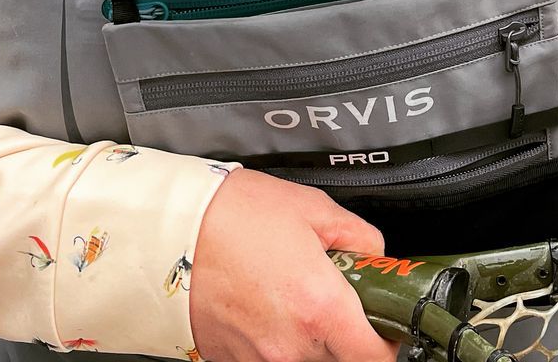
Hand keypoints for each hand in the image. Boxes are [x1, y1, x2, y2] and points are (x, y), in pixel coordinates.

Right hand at [190, 168, 396, 361]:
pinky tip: (267, 305)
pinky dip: (276, 339)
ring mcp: (257, 359)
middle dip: (348, 334)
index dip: (389, 343)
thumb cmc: (234, 215)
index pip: (376, 357)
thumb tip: (375, 255)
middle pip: (341, 359)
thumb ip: (359, 238)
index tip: (389, 326)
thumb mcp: (315, 210)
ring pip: (304, 361)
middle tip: (342, 299)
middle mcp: (290, 346)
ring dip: (310, 337)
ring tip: (296, 296)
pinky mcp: (228, 361)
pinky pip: (268, 358)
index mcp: (320, 308)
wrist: (168, 229)